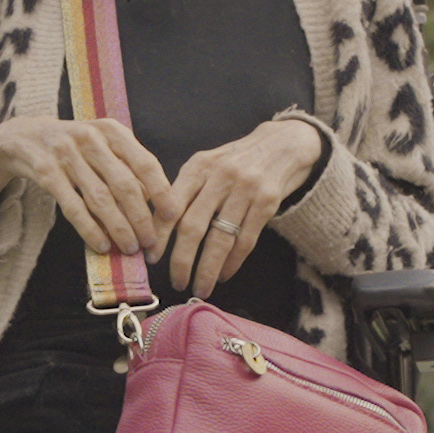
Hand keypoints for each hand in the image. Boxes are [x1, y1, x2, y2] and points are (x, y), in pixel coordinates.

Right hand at [0, 114, 172, 264]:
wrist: (24, 136)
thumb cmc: (75, 146)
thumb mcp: (103, 145)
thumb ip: (127, 167)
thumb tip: (155, 202)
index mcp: (112, 130)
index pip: (145, 163)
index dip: (162, 191)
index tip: (173, 216)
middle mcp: (90, 138)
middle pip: (123, 184)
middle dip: (140, 218)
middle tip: (150, 242)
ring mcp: (66, 154)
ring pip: (99, 198)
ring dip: (118, 227)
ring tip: (129, 248)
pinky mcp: (46, 171)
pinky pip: (72, 206)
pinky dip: (89, 228)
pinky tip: (101, 244)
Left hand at [158, 119, 327, 297]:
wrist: (282, 145)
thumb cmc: (235, 160)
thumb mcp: (207, 164)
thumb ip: (184, 190)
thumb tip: (157, 228)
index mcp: (198, 167)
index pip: (171, 205)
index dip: (159, 235)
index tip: (151, 258)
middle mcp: (220, 177)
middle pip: (193, 226)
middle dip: (181, 261)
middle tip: (176, 282)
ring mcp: (245, 190)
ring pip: (220, 239)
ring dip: (208, 269)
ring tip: (200, 288)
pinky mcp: (267, 203)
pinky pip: (245, 240)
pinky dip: (233, 263)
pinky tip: (224, 275)